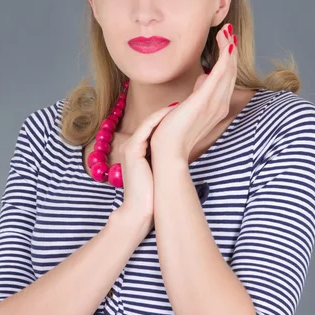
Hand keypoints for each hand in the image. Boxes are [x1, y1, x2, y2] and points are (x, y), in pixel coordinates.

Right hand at [118, 104, 177, 231]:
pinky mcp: (132, 150)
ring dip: (165, 112)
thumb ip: (165, 159)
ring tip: (181, 104)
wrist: (140, 211)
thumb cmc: (152, 196)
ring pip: (149, 122)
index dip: (168, 118)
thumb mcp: (160, 171)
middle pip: (151, 122)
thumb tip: (182, 152)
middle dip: (167, 112)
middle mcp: (131, 146)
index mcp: (137, 151)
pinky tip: (173, 113)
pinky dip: (159, 119)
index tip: (184, 111)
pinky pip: (147, 128)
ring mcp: (130, 147)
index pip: (153, 128)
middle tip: (184, 103)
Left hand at [150, 24, 237, 160]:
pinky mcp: (204, 101)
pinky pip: (220, 75)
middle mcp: (219, 105)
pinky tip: (227, 44)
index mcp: (216, 107)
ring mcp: (213, 103)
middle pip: (231, 72)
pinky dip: (225, 58)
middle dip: (230, 50)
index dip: (228, 59)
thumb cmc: (173, 132)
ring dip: (229, 49)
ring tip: (226, 32)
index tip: (225, 42)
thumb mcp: (188, 108)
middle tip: (227, 31)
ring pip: (228, 71)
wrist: (167, 150)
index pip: (226, 78)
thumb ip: (198, 93)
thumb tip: (202, 78)